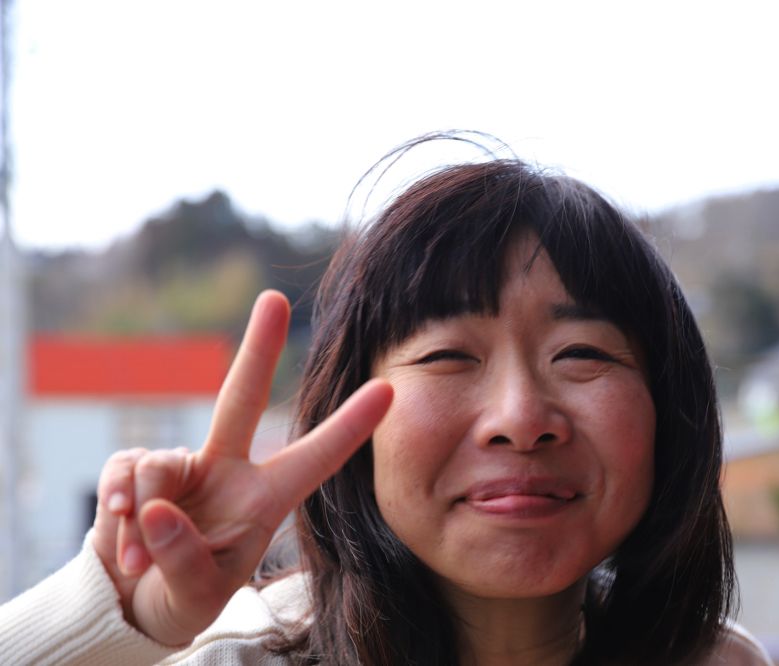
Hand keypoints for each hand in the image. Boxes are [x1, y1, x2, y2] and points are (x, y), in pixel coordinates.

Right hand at [89, 290, 391, 645]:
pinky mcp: (134, 469)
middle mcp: (228, 470)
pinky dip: (117, 510)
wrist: (134, 602)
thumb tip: (154, 509)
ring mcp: (181, 466)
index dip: (350, 427)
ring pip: (160, 465)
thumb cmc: (185, 594)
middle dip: (258, 349)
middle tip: (274, 300)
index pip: (315, 459)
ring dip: (145, 516)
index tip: (389, 390)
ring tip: (140, 561)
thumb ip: (183, 557)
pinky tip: (122, 544)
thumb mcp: (196, 592)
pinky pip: (124, 472)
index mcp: (265, 499)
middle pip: (240, 398)